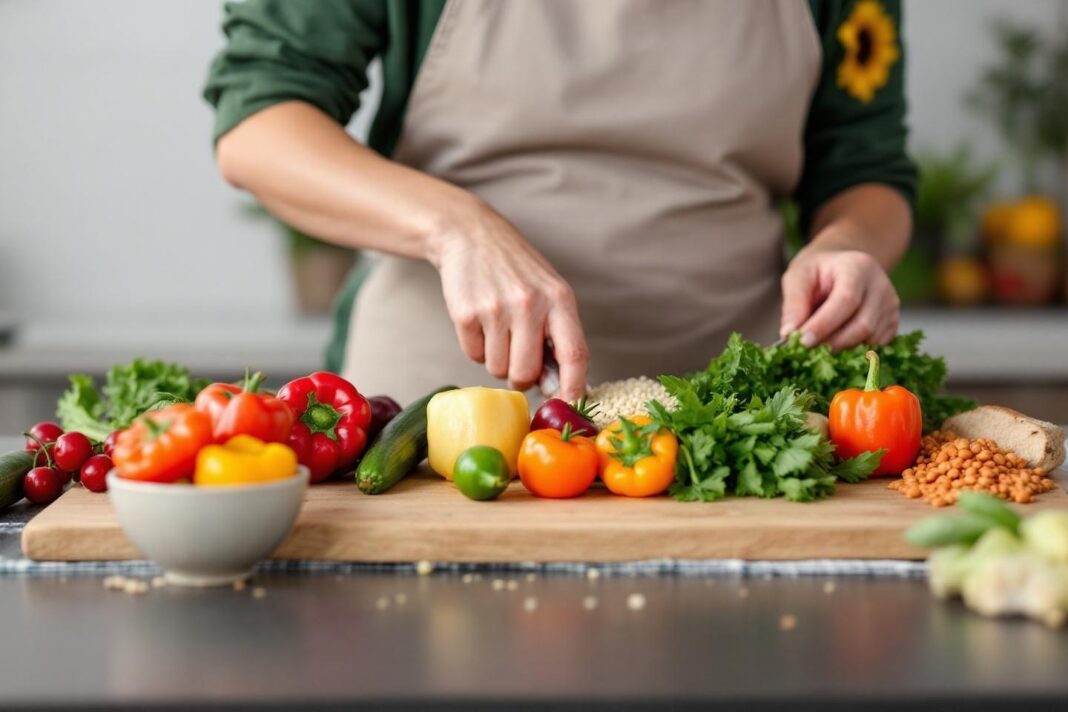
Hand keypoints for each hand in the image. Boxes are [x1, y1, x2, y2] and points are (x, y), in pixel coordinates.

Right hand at [427, 202, 589, 399]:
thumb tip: (558, 388)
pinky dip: (476, 347)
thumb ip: (557, 336)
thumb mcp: (549, 293)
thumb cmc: (516, 271)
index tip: (570, 405)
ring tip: (497, 327)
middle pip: (527, 373)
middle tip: (516, 355)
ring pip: (498, 369)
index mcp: (559, 300)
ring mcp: (496, 309)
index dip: (574, 387)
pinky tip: (480, 321)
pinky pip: (474, 355)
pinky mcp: (466, 313)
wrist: (471, 235)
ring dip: (496, 359)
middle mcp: (530, 304)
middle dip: (521, 376)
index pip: (574, 354)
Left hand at [779, 247, 900, 348]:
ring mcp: (891, 305)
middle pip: (863, 324)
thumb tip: (789, 333)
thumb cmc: (817, 272)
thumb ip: (793, 303)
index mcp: (858, 267)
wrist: (842, 266)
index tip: (802, 341)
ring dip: (842, 350)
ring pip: (871, 340)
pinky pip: (876, 346)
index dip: (824, 324)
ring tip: (819, 347)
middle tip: (806, 351)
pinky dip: (855, 352)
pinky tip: (836, 346)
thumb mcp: (798, 277)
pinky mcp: (893, 322)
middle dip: (832, 343)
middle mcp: (881, 286)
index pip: (846, 300)